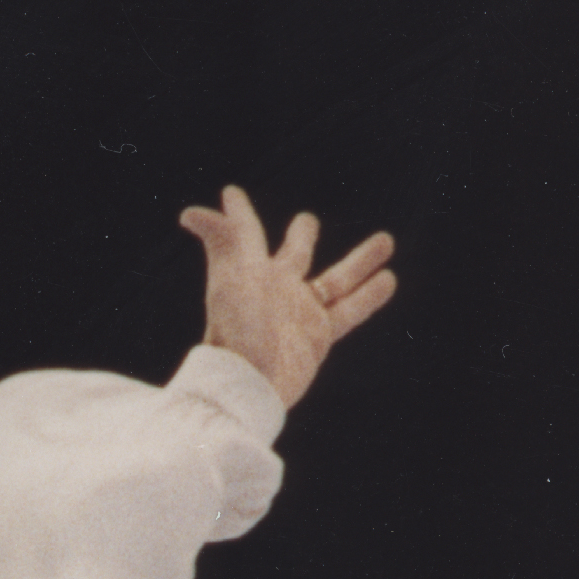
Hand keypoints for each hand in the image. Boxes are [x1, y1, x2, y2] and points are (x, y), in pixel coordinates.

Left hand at [178, 186, 396, 408]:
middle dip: (301, 237)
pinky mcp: (318, 337)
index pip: (245, 232)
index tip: (230, 194)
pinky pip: (349, 311)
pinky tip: (389, 279)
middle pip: (294, 254)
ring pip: (337, 279)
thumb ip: (225, 241)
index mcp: (251, 270)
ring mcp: (299, 313)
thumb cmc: (236, 331)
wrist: (249, 384)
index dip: (238, 213)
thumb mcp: (232, 278)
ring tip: (386, 241)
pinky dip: (369, 296)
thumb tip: (189, 214)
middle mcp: (276, 289)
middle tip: (307, 222)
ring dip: (362, 261)